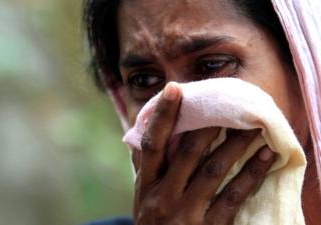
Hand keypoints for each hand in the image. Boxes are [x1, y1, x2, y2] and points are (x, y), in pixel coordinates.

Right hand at [132, 82, 275, 224]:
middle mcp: (162, 198)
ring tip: (254, 125)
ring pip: (213, 172)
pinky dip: (251, 175)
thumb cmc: (153, 222)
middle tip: (229, 104)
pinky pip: (232, 198)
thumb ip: (144, 166)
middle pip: (187, 154)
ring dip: (235, 145)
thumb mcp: (142, 197)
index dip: (161, 116)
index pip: (151, 145)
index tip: (174, 89)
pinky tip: (265, 156)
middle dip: (208, 126)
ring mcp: (185, 215)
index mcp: (145, 186)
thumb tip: (143, 129)